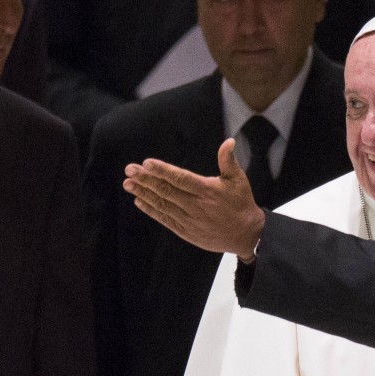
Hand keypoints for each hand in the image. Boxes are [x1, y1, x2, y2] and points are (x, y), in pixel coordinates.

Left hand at [123, 138, 264, 260]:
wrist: (246, 234)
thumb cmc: (241, 203)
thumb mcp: (238, 180)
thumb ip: (228, 160)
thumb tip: (229, 141)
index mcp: (207, 190)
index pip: (180, 178)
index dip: (162, 170)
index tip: (146, 163)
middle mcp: (195, 206)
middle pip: (166, 190)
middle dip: (146, 179)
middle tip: (129, 170)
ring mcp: (189, 220)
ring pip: (162, 205)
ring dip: (144, 193)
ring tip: (128, 184)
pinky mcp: (186, 231)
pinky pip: (165, 219)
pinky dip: (151, 210)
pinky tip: (139, 201)